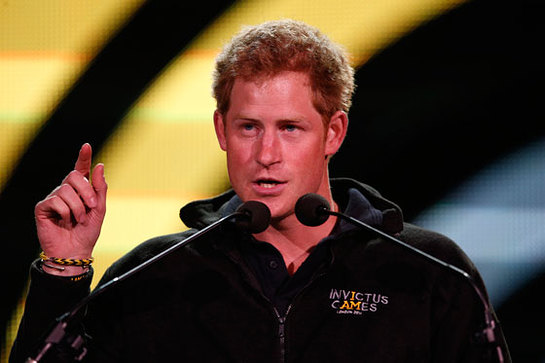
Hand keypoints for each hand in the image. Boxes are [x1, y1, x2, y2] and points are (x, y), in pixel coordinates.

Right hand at [35, 143, 106, 274]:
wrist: (76, 251)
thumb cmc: (87, 232)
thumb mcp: (99, 209)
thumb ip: (100, 188)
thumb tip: (99, 165)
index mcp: (80, 190)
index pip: (81, 169)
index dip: (83, 157)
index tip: (86, 146)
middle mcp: (65, 191)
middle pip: (74, 176)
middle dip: (87, 191)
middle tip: (92, 207)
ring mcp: (53, 198)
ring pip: (66, 190)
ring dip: (77, 207)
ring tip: (78, 220)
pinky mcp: (43, 208)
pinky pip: (56, 201)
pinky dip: (65, 212)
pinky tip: (65, 222)